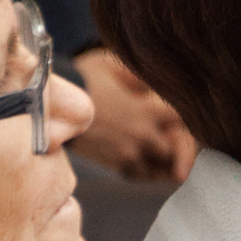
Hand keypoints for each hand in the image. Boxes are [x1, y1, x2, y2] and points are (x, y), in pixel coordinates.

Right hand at [70, 47, 196, 180]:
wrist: (49, 105)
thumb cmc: (84, 79)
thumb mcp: (114, 65)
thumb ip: (144, 75)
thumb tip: (165, 81)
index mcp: (147, 111)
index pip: (186, 122)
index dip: (191, 122)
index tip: (189, 121)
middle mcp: (142, 137)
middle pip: (178, 150)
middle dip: (182, 146)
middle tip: (180, 140)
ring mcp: (129, 155)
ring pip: (163, 167)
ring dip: (166, 159)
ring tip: (167, 150)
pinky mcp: (117, 166)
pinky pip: (144, 175)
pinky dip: (149, 169)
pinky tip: (148, 158)